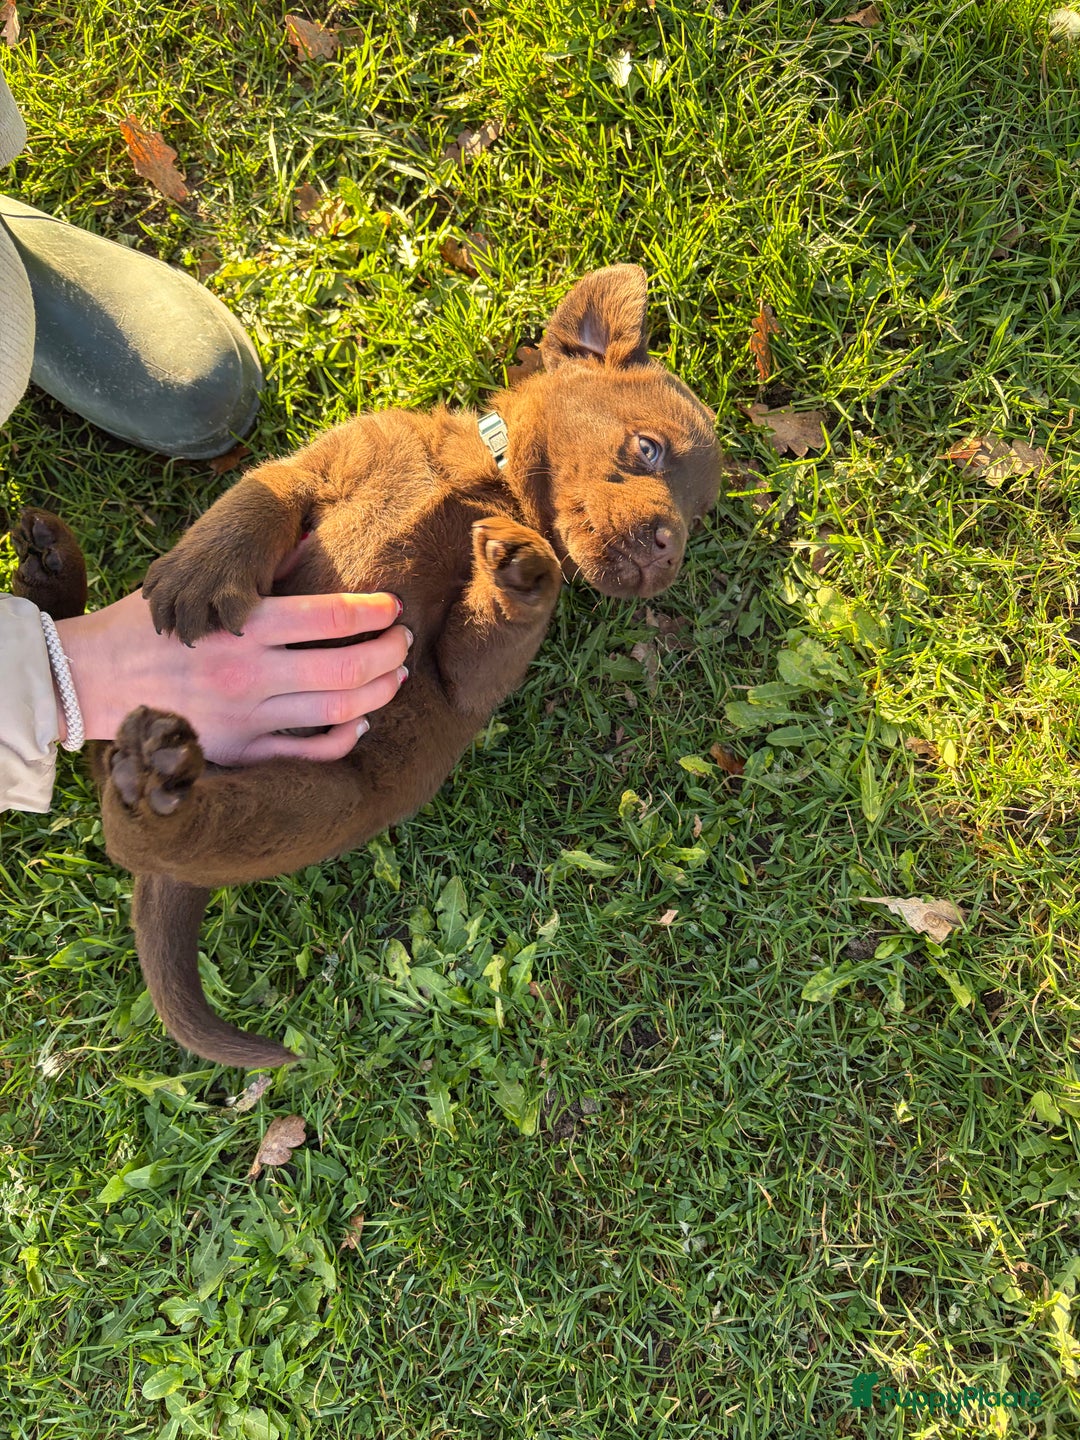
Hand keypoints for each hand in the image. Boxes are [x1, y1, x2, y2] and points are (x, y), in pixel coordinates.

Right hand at [54, 588, 410, 763]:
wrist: (89, 680)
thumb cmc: (147, 625)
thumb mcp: (194, 586)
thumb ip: (255, 573)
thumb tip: (311, 537)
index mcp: (240, 626)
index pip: (330, 617)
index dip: (375, 611)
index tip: (394, 607)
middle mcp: (249, 673)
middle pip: (348, 667)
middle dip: (390, 652)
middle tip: (403, 641)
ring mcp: (247, 718)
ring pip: (341, 710)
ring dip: (381, 691)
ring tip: (394, 675)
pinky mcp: (239, 752)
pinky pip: (311, 754)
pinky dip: (347, 737)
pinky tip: (361, 720)